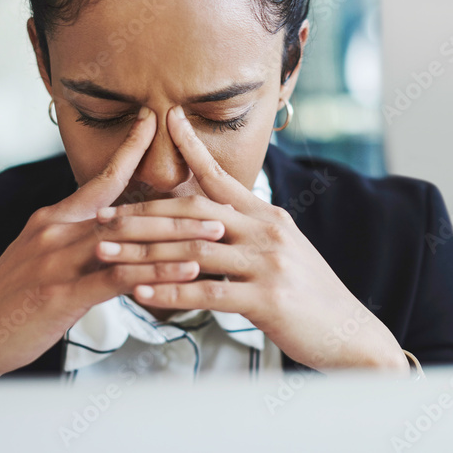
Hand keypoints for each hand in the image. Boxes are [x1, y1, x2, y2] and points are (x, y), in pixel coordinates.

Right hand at [0, 108, 226, 381]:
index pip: (99, 180)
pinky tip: (187, 272)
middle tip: (218, 203)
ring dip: (177, 237)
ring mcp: (57, 262)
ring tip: (216, 232)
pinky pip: (119, 278)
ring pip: (128, 240)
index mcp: (51, 221)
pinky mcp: (60, 295)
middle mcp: (55, 233)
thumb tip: (111, 232)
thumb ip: (75, 243)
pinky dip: (157, 273)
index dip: (128, 151)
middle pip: (127, 211)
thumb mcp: (38, 261)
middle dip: (177, 208)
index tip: (153, 124)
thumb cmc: (8, 305)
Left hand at [93, 106, 408, 374]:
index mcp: (269, 218)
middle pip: (195, 214)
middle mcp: (268, 232)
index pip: (223, 177)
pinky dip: (170, 292)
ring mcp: (269, 264)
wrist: (349, 333)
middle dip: (142, 215)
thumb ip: (250, 233)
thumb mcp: (285, 251)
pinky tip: (141, 294)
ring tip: (106, 255)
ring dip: (144, 255)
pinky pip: (208, 293)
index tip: (167, 120)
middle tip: (102, 218)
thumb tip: (213, 221)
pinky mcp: (267, 299)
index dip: (193, 148)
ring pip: (194, 252)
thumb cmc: (312, 296)